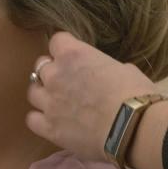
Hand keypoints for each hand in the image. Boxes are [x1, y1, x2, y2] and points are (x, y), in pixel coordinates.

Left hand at [25, 31, 156, 159]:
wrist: (132, 127)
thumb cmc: (136, 94)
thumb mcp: (125, 70)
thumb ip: (106, 68)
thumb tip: (109, 75)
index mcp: (74, 55)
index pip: (57, 41)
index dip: (64, 47)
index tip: (71, 54)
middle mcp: (55, 75)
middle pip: (40, 66)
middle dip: (51, 70)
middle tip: (66, 80)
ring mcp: (49, 102)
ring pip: (32, 92)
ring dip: (42, 94)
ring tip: (56, 101)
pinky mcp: (48, 127)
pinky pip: (31, 119)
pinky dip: (39, 119)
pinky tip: (51, 121)